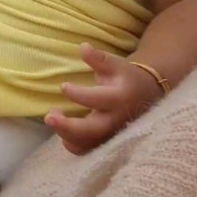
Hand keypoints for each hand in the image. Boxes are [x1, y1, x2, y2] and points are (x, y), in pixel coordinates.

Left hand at [46, 43, 165, 155]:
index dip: (77, 94)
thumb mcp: (115, 64)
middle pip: (91, 131)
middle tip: (48, 117)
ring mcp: (112, 135)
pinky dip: (72, 143)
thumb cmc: (125, 77)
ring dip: (66, 135)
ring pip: (87, 145)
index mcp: (119, 98)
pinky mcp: (106, 143)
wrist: (148, 95)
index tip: (63, 85)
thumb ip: (99, 58)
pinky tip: (63, 129)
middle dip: (67, 127)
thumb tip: (83, 46)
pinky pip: (87, 150)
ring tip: (54, 118)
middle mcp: (116, 121)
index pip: (97, 99)